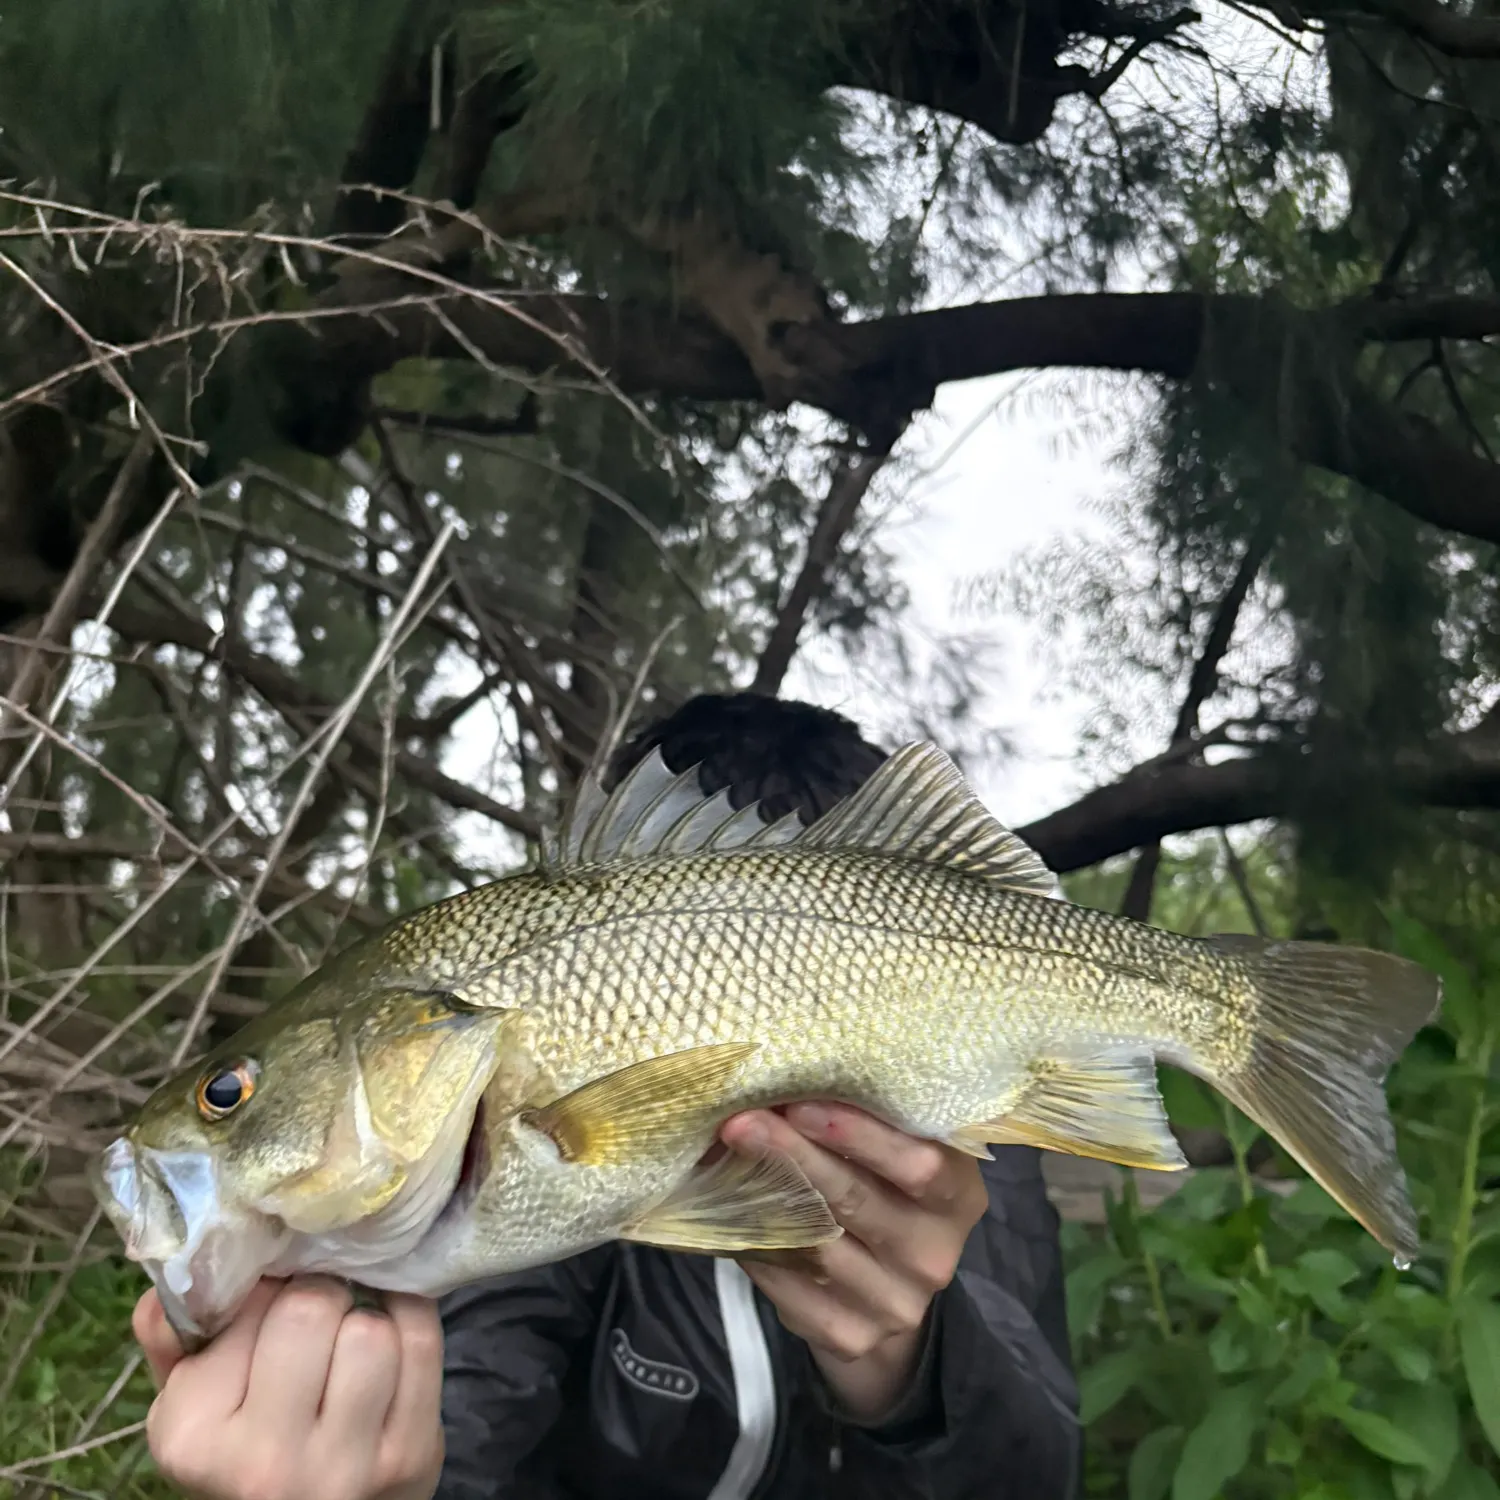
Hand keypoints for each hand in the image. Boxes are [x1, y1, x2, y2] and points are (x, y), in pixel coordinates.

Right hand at [134, 1276, 444, 1499]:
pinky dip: (409, 1317)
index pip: (246, 1303)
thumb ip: (173, 1336)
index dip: (264, 1287)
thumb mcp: (192, 1404)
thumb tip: (184, 1264)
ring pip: (369, 1328)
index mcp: (195, 1439)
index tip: (269, 1302)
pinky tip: (391, 1328)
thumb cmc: (247, 1447)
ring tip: (347, 1336)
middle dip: (317, 1293)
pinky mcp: (411, 1456)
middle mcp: (265, 1463)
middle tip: (314, 1310)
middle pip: (312, 1307)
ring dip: (364, 1316)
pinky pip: (422, 1342)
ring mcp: (345, 1465)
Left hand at [719, 1103, 986, 1423]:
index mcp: (957, 1195)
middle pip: (858, 1200)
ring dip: (764, 1198)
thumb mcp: (901, 1156)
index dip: (859, 1134)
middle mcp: (934, 1253)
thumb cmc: (887, 1194)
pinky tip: (729, 1216)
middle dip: (794, 1155)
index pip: (919, 1164)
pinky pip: (791, 1288)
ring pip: (818, 1244)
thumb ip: (869, 1123)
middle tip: (741, 1121)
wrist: (891, 1292)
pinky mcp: (852, 1336)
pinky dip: (756, 1248)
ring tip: (724, 1160)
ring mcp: (896, 1303)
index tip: (800, 1103)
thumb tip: (789, 1074)